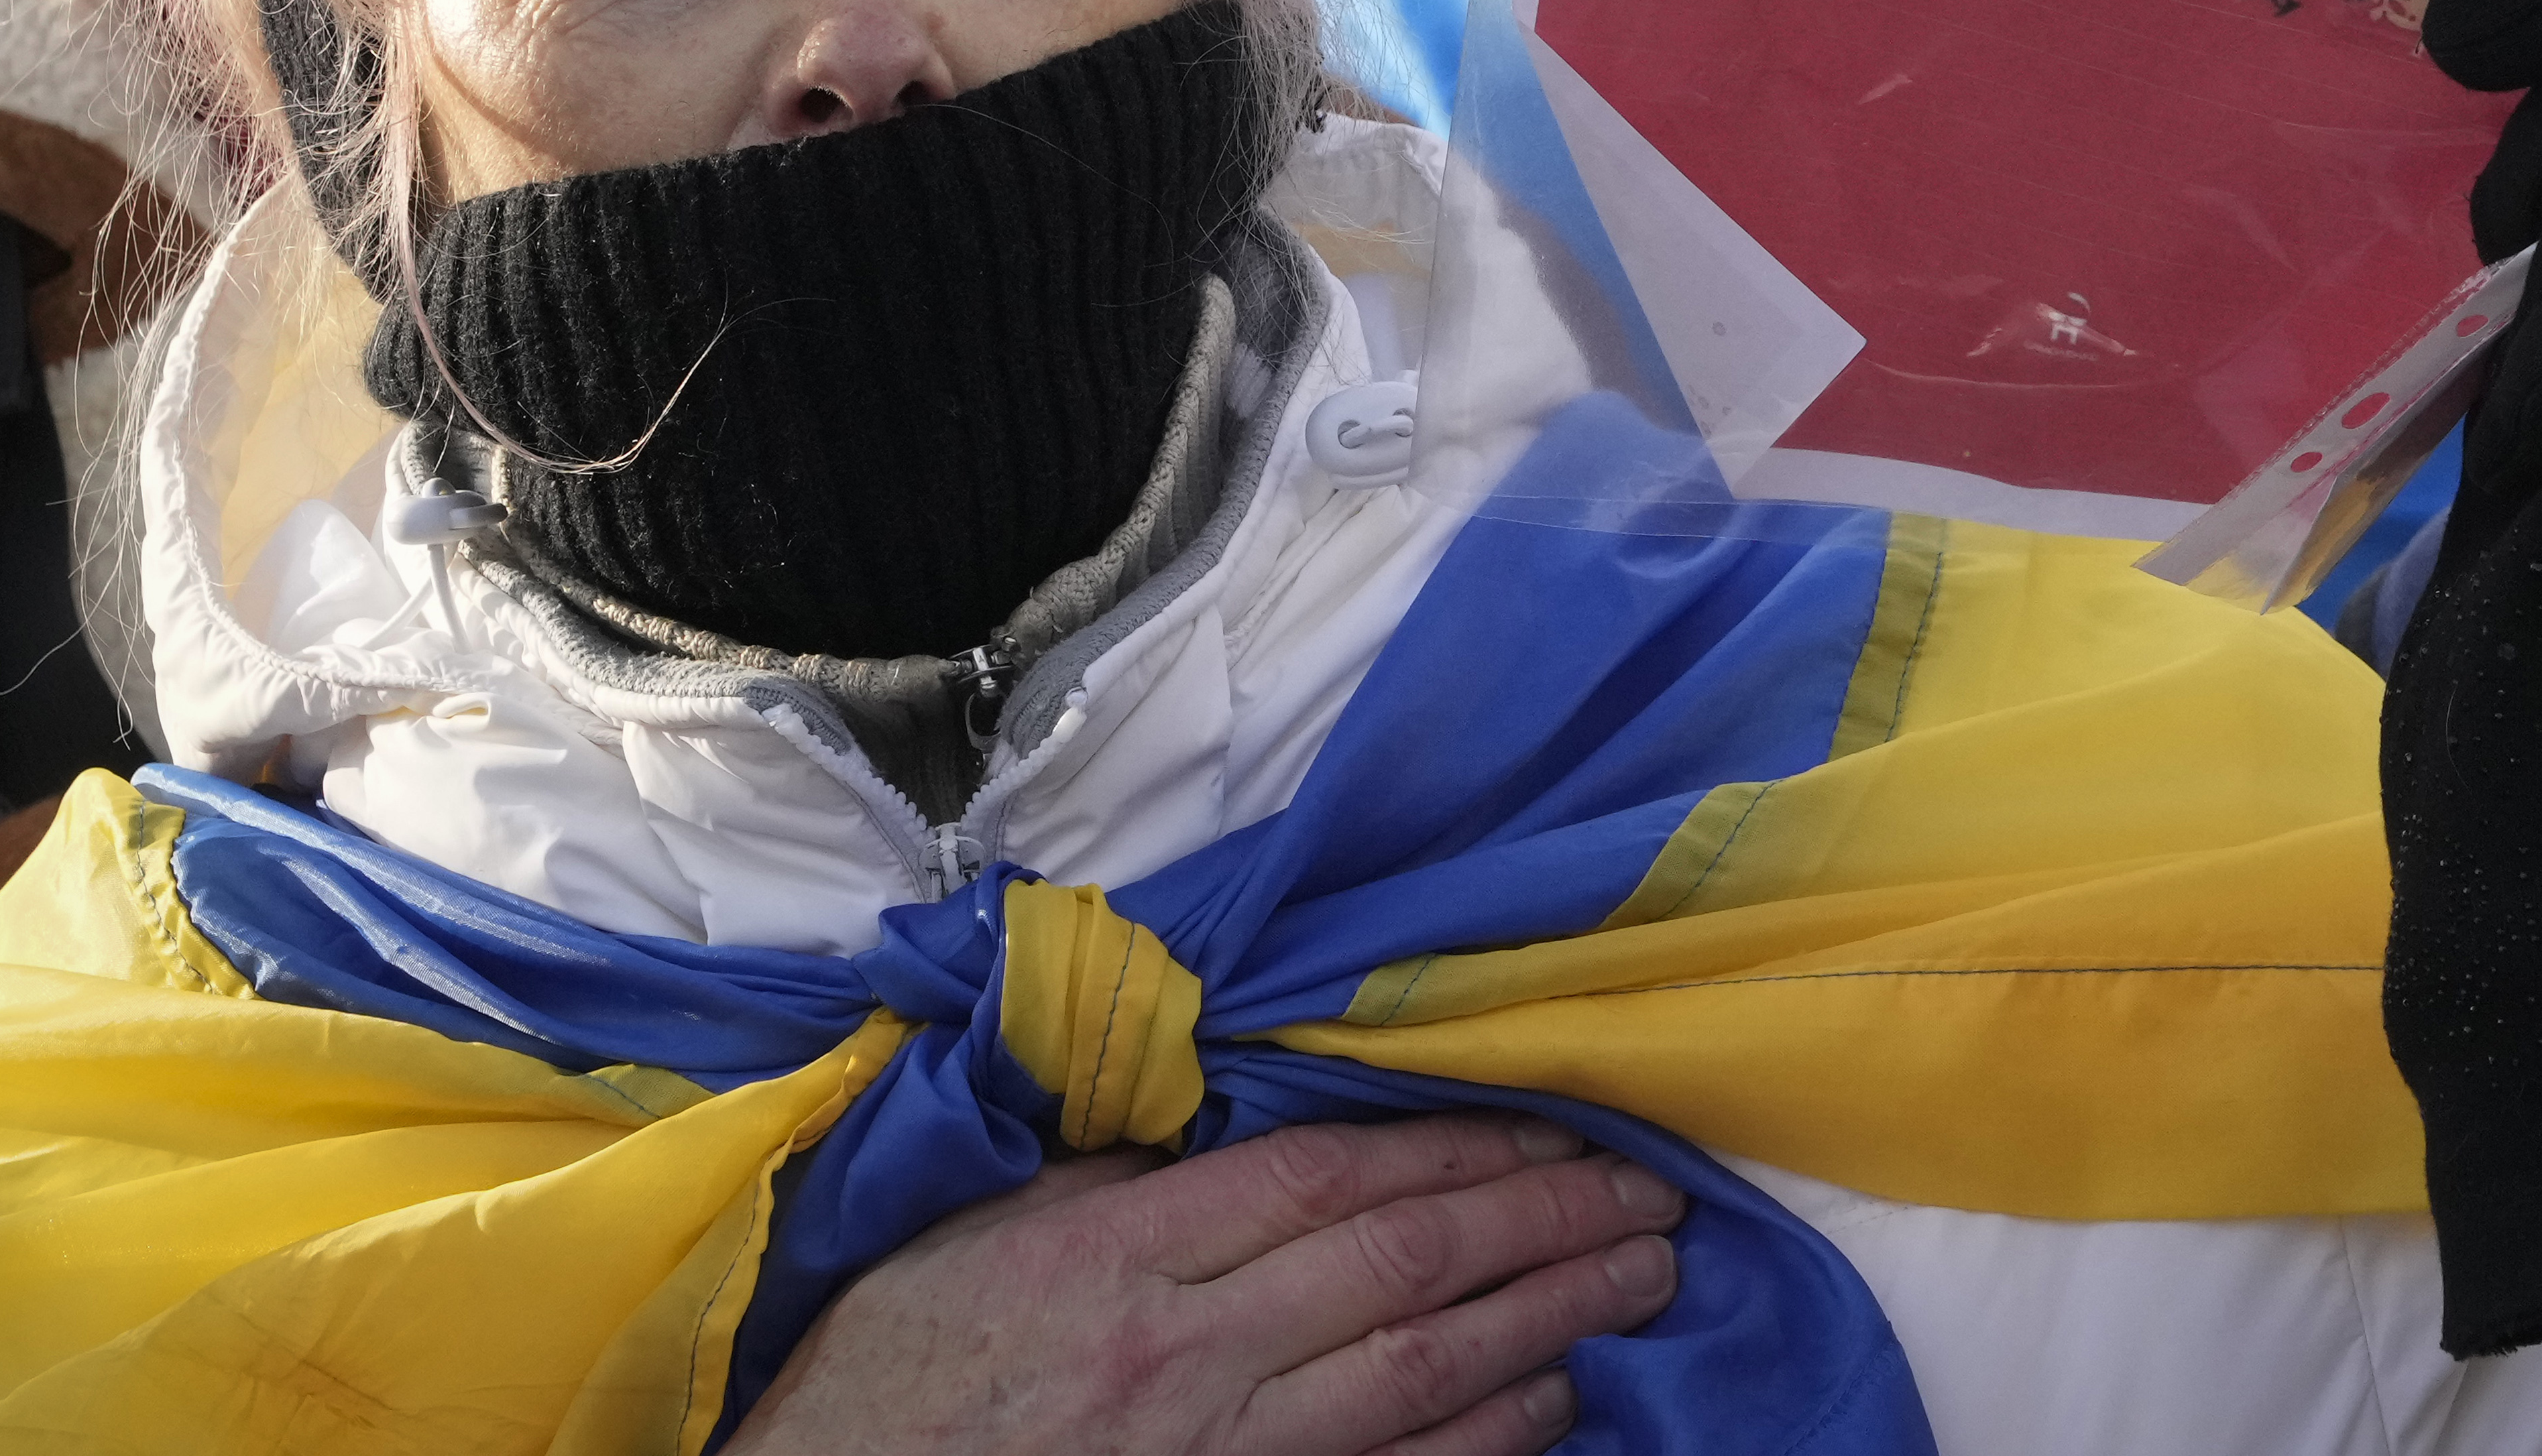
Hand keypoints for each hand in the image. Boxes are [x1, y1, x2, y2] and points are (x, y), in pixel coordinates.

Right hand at [729, 1112, 1685, 1455]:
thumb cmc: (891, 1376)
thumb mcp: (981, 1238)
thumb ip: (1116, 1181)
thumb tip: (1234, 1118)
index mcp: (1127, 1253)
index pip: (1333, 1178)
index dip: (1459, 1146)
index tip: (1555, 1122)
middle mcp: (1190, 1350)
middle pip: (1403, 1266)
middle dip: (1543, 1222)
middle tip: (1649, 1191)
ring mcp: (1220, 1450)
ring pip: (1422, 1372)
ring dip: (1550, 1321)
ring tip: (1644, 1276)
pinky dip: (1486, 1440)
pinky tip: (1557, 1402)